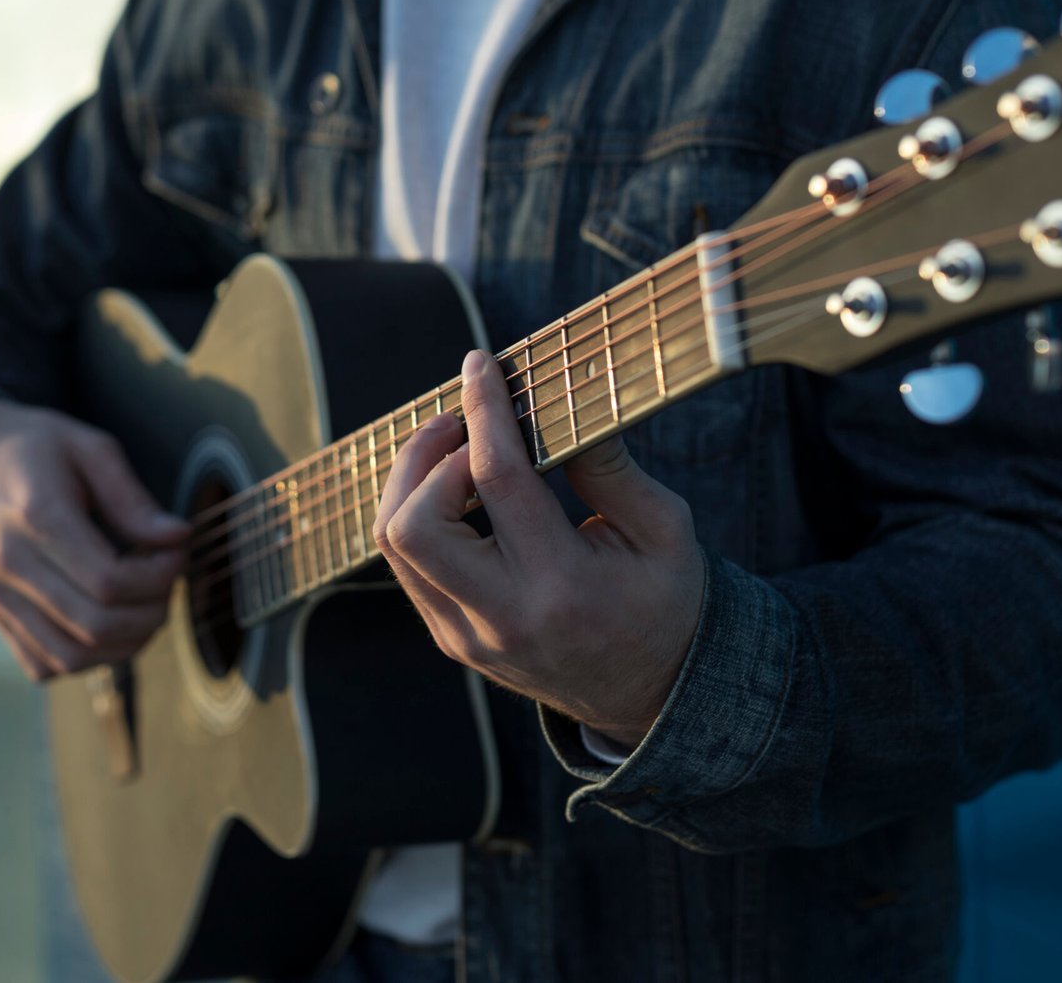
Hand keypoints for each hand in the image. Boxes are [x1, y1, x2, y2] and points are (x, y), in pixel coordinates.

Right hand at [0, 398, 189, 680]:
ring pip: (72, 657)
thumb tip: (177, 537)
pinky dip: (86, 658)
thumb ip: (133, 498)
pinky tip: (108, 625)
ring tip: (146, 607)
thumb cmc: (29, 449)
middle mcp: (10, 566)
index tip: (176, 555)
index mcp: (37, 518)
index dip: (159, 577)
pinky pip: (43, 664)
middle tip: (167, 583)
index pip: (110, 581)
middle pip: (96, 625)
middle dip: (151, 612)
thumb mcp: (88, 448)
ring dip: (125, 643)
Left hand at [373, 351, 704, 747]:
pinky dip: (419, 516)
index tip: (479, 365)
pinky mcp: (453, 642)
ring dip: (412, 483)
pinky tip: (455, 491)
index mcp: (563, 588)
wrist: (656, 695)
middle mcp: (502, 619)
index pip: (498, 481)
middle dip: (426, 457)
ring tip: (455, 450)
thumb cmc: (667, 600)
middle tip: (461, 424)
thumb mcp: (663, 529)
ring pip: (394, 546)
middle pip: (414, 525)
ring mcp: (468, 638)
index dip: (483, 411)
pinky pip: (407, 568)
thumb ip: (608, 465)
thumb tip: (557, 396)